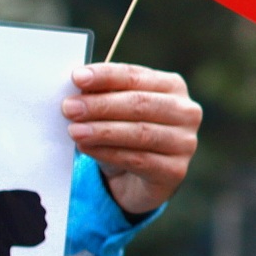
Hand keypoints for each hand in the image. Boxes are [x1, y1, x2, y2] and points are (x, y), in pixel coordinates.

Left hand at [63, 63, 203, 215]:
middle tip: (70, 108)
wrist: (138, 179)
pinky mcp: (176, 170)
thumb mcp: (115, 110)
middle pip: (140, 104)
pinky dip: (109, 153)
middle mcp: (186, 112)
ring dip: (103, 131)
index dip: (106, 76)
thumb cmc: (126, 133)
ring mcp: (185, 142)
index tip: (77, 77)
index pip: (136, 76)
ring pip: (140, 133)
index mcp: (172, 86)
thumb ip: (103, 95)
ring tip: (74, 130)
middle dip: (101, 105)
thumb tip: (78, 85)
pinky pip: (139, 160)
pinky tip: (87, 149)